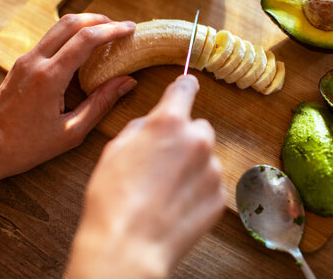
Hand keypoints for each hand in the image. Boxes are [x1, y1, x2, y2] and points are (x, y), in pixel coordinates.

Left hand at [0, 14, 136, 189]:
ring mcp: (25, 60)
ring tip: (106, 33)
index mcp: (50, 77)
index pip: (85, 39)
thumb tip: (127, 82)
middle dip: (99, 20)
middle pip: (70, 23)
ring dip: (84, 24)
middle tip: (121, 28)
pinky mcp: (21, 64)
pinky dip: (71, 35)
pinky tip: (84, 48)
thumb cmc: (26, 146)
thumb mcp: (71, 132)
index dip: (112, 30)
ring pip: (58, 27)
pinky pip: (49, 39)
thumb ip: (101, 103)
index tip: (131, 29)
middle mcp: (35, 61)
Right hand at [65, 75, 224, 278]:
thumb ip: (141, 128)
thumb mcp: (115, 149)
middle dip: (185, 138)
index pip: (185, 89)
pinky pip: (210, 183)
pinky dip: (197, 189)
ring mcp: (213, 170)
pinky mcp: (219, 196)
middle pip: (199, 127)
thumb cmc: (113, 199)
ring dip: (192, 166)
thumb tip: (153, 124)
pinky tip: (175, 204)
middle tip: (163, 160)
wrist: (129, 247)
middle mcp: (198, 141)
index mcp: (170, 123)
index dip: (184, 88)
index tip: (187, 87)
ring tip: (165, 190)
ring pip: (206, 157)